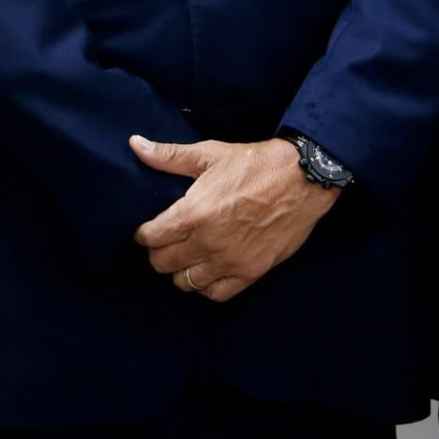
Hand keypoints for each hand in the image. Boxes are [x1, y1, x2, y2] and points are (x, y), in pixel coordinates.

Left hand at [131, 135, 339, 302]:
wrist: (302, 179)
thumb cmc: (254, 164)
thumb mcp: (210, 154)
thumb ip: (169, 156)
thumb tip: (136, 145)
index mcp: (194, 213)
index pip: (151, 237)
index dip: (144, 234)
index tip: (147, 229)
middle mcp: (208, 242)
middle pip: (163, 263)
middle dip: (158, 252)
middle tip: (166, 241)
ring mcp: (230, 261)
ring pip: (185, 282)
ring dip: (180, 270)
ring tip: (186, 256)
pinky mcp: (251, 272)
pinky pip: (216, 294)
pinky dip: (206, 286)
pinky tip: (207, 271)